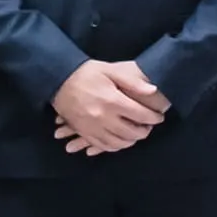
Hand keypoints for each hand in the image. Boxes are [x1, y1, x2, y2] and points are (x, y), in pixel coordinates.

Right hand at [49, 59, 166, 155]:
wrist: (58, 79)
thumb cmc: (86, 73)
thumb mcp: (110, 70)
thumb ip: (132, 81)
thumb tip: (153, 90)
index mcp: (112, 101)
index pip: (141, 115)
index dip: (154, 118)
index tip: (159, 117)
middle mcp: (103, 117)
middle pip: (131, 132)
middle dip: (144, 131)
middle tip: (149, 126)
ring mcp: (92, 127)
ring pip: (118, 143)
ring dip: (131, 141)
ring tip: (136, 133)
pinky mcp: (83, 132)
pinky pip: (102, 146)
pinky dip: (115, 146)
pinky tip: (120, 141)